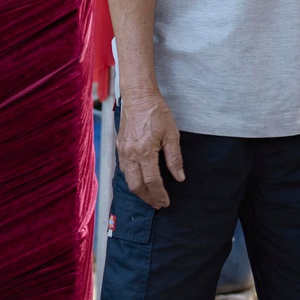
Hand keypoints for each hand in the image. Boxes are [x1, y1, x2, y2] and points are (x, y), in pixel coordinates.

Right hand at [116, 89, 185, 209]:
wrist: (138, 96)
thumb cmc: (156, 112)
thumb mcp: (171, 134)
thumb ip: (175, 158)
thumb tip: (179, 177)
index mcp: (144, 151)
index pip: (152, 181)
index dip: (160, 194)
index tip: (166, 202)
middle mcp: (130, 154)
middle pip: (136, 185)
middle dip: (147, 198)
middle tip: (158, 204)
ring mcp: (123, 150)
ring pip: (127, 179)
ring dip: (139, 190)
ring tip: (150, 195)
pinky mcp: (119, 146)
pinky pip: (123, 169)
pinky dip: (132, 179)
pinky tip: (140, 180)